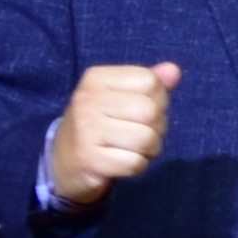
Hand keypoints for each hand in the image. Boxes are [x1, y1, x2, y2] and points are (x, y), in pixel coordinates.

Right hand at [47, 60, 177, 211]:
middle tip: (141, 133)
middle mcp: (88, 100)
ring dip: (150, 149)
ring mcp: (87, 130)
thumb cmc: (101, 124)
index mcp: (97, 78)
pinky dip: (138, 166)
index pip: (150, 81)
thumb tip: (174, 71)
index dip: (158, 99)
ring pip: (147, 138)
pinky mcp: (90, 159)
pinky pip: (135, 163)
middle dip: (157, 127)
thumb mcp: (121, 97)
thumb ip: (150, 83)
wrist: (64, 161)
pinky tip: (124, 162)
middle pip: (151, 110)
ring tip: (134, 148)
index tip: (142, 111)